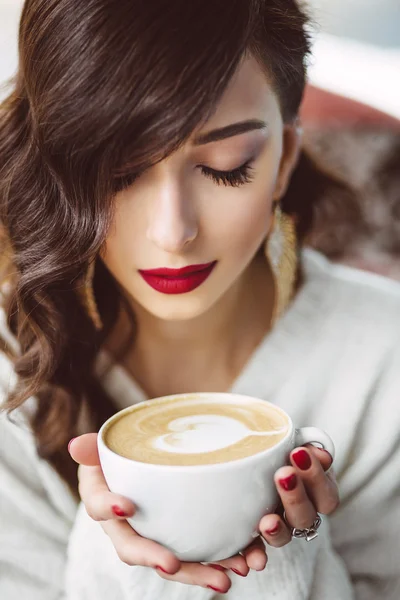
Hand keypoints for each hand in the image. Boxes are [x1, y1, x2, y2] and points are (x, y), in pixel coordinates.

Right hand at [69, 433, 268, 593]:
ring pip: (172, 560)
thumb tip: (74, 445)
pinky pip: (198, 553)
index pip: (99, 508)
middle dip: (157, 559)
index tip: (127, 507)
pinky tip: (244, 560)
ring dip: (199, 570)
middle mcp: (125, 527)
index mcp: (104, 502)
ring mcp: (154, 536)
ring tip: (229, 572)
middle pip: (136, 549)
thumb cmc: (121, 459)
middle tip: (174, 564)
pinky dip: (222, 558)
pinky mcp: (180, 537)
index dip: (110, 508)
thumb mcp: (108, 448)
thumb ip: (95, 447)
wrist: (141, 465)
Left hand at [258, 444, 337, 545]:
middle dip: (295, 496)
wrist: (254, 457)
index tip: (299, 452)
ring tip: (267, 521)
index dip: (316, 477)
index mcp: (318, 491)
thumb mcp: (294, 442)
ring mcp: (282, 525)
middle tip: (283, 474)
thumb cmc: (279, 448)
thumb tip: (320, 451)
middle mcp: (303, 513)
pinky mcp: (257, 533)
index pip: (326, 492)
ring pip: (285, 535)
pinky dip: (254, 553)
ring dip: (277, 529)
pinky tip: (252, 558)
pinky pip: (257, 549)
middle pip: (305, 515)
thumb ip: (307, 443)